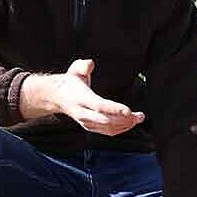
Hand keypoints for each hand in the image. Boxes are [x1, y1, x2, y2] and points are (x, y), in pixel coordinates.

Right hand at [20, 59, 144, 135]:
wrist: (56, 97)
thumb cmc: (70, 82)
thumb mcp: (75, 69)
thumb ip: (82, 66)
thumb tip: (89, 64)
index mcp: (81, 98)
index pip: (99, 106)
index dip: (114, 109)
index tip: (129, 111)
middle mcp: (83, 113)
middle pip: (106, 120)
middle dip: (125, 120)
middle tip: (140, 116)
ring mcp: (86, 122)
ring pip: (108, 128)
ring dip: (126, 125)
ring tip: (139, 118)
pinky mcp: (90, 127)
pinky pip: (107, 132)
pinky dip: (121, 129)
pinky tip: (130, 123)